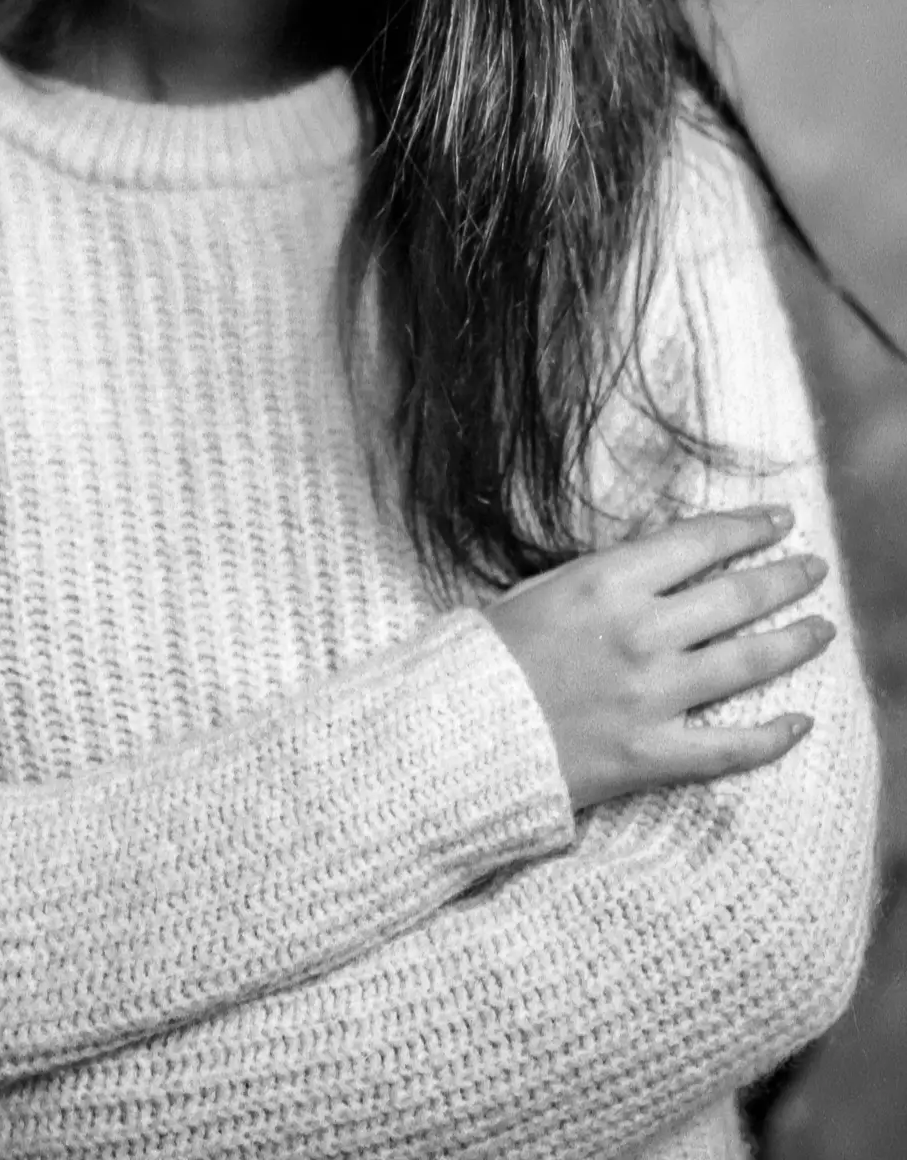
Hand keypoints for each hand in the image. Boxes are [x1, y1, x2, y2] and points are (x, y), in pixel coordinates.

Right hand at [486, 509, 833, 810]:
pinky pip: (730, 747)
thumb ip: (606, 577)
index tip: (780, 520)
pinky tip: (801, 723)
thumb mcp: (542, 589)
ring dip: (794, 642)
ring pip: (748, 662)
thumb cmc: (491, 654)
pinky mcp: (650, 755)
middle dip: (785, 577)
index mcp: (607, 582)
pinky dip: (773, 736)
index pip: (701, 542)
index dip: (749, 527)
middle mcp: (640, 633)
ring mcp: (650, 697)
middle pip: (737, 596)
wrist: (453, 734)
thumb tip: (663, 561)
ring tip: (821, 630)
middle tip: (813, 569)